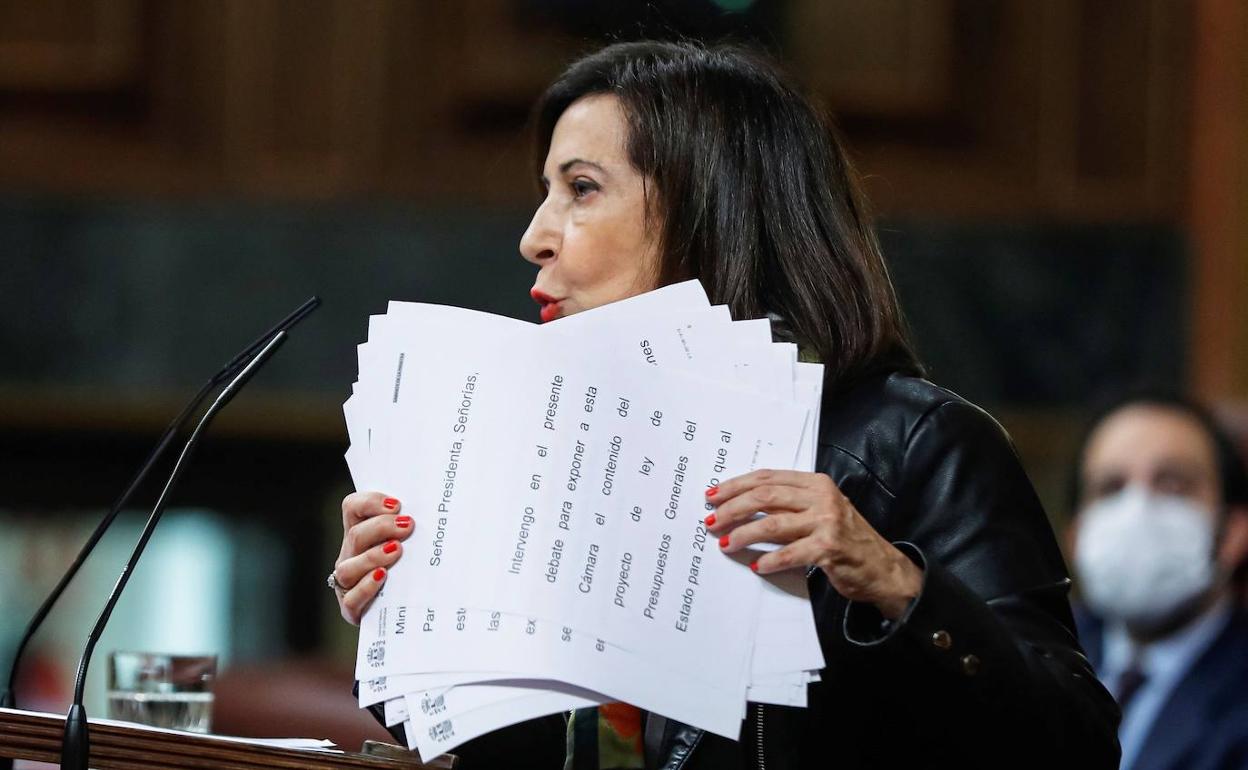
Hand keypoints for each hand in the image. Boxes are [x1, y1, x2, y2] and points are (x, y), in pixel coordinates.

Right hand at [334, 491, 413, 624]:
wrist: (411, 611)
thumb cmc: (416, 570)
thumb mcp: (415, 545)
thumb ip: (418, 528)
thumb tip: (444, 513)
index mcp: (362, 534)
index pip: (353, 508)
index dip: (370, 502)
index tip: (397, 505)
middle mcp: (351, 555)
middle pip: (355, 535)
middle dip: (381, 527)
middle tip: (408, 526)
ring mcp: (349, 583)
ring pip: (347, 567)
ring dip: (372, 556)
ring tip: (397, 551)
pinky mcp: (352, 608)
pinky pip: (351, 599)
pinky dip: (366, 587)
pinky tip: (382, 577)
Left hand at [704, 470, 922, 619]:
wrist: (884, 568)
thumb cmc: (847, 540)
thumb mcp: (820, 512)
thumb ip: (790, 506)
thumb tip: (742, 509)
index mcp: (817, 484)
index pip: (768, 478)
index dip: (736, 485)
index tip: (713, 495)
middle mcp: (822, 498)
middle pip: (765, 497)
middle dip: (732, 508)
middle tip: (712, 520)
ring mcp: (828, 522)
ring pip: (772, 525)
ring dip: (744, 535)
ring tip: (726, 544)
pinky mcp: (830, 548)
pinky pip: (789, 553)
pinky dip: (769, 560)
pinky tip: (757, 565)